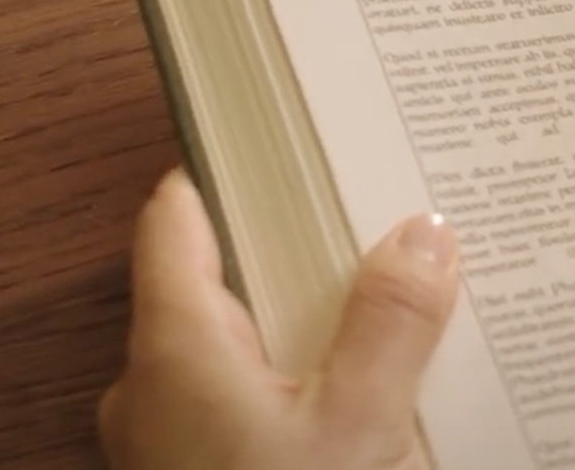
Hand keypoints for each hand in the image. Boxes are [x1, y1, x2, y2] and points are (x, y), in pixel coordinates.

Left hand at [99, 170, 461, 469]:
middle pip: (216, 278)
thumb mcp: (356, 424)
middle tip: (371, 216)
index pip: (175, 218)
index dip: (230, 169)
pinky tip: (357, 388)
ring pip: (234, 343)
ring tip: (383, 302)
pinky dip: (294, 377)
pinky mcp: (193, 466)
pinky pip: (242, 396)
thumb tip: (423, 234)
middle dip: (296, 248)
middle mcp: (151, 384)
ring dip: (301, 320)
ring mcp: (165, 433)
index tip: (291, 139)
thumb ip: (389, 326)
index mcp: (173, 346)